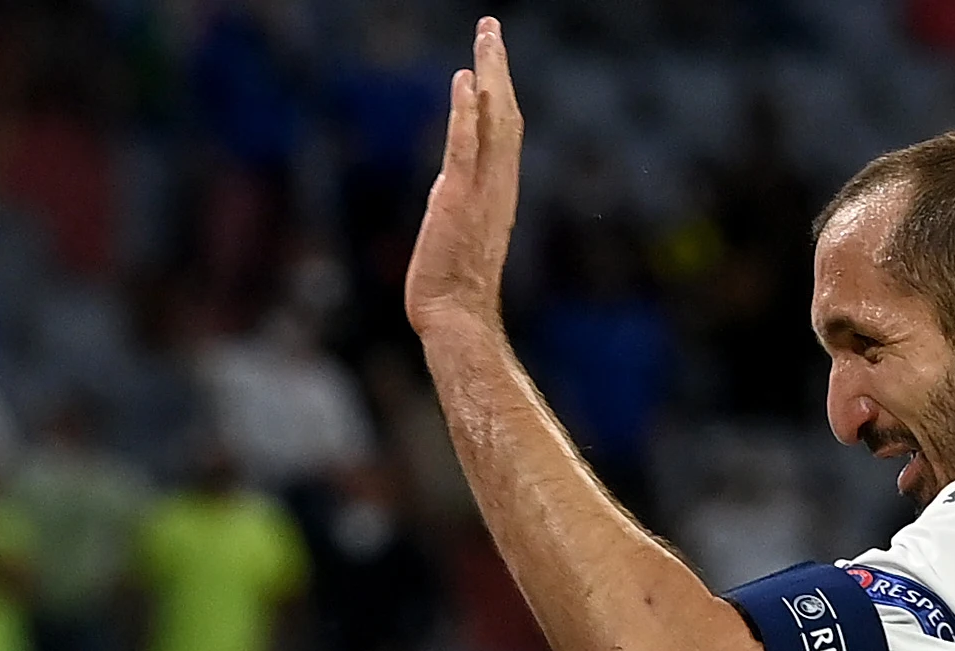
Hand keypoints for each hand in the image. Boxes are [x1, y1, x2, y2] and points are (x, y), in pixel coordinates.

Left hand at [402, 20, 524, 336]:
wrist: (456, 317)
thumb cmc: (455, 287)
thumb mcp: (461, 233)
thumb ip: (461, 203)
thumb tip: (450, 188)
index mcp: (498, 189)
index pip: (504, 128)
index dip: (500, 88)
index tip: (492, 55)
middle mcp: (497, 183)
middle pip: (504, 113)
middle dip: (497, 67)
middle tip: (491, 27)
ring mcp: (480, 190)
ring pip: (491, 121)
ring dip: (488, 75)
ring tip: (486, 36)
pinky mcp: (457, 199)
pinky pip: (465, 147)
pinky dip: (467, 112)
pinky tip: (465, 80)